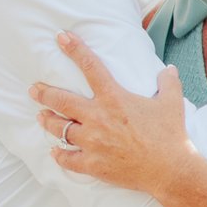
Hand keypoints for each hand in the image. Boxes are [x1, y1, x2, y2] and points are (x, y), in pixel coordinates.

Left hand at [33, 34, 193, 193]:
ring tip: (41, 116)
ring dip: (48, 121)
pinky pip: (68, 159)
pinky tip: (55, 151)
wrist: (170, 169)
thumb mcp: (172, 103)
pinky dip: (60, 155)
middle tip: (34, 89)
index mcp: (114, 99)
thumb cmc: (170, 135)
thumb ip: (168, 83)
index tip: (61, 38)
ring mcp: (92, 142)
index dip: (75, 49)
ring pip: (60, 129)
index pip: (90, 67)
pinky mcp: (93, 164)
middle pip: (62, 101)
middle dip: (44, 93)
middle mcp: (98, 118)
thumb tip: (169, 70)